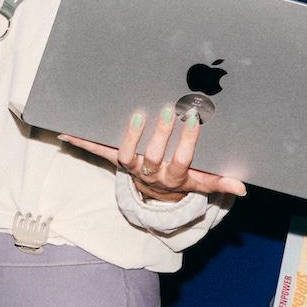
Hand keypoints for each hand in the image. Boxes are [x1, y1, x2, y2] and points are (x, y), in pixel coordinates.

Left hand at [62, 105, 244, 202]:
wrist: (157, 195)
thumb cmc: (183, 181)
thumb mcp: (203, 183)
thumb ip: (221, 182)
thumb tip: (242, 188)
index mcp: (173, 177)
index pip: (182, 160)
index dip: (188, 143)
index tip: (194, 121)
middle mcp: (149, 173)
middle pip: (153, 157)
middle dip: (160, 135)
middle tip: (166, 111)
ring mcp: (131, 167)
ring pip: (126, 155)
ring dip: (129, 137)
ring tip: (136, 116)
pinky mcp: (114, 160)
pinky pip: (97, 151)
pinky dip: (81, 141)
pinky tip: (64, 131)